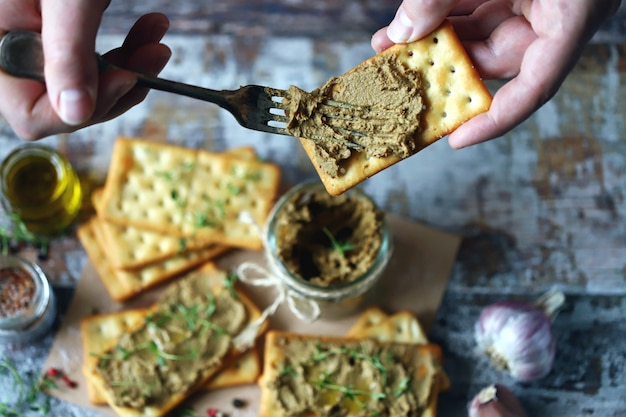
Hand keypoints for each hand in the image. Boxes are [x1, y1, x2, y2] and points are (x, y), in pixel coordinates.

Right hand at [0, 1, 171, 139]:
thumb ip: (67, 51)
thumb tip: (77, 113)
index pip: (29, 114)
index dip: (82, 109)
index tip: (126, 79)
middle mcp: (11, 51)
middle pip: (64, 105)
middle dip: (118, 86)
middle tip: (155, 56)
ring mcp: (35, 47)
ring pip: (86, 87)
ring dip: (131, 68)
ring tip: (157, 41)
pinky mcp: (60, 40)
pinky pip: (93, 65)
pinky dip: (125, 53)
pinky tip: (150, 33)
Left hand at [372, 0, 620, 147]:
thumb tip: (399, 32)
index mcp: (571, 17)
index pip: (535, 86)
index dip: (496, 119)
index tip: (455, 139)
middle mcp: (556, 14)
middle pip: (496, 58)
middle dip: (443, 63)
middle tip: (397, 69)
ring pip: (482, 30)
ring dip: (436, 35)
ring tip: (389, 41)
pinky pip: (480, 4)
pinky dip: (447, 10)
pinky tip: (412, 16)